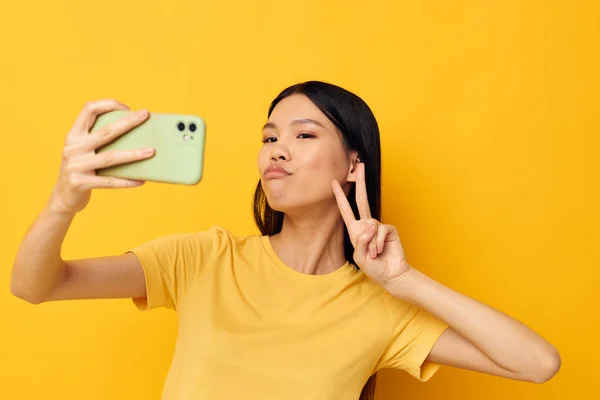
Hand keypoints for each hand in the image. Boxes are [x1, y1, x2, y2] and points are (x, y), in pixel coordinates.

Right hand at [49, 99, 154, 214]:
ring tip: (151, 151)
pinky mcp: (80, 183)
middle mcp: (72, 148)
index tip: (126, 107)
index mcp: (73, 135)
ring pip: (110, 157)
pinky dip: (126, 181)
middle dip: (128, 122)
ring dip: (133, 154)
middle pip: (105, 132)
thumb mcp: (83, 151)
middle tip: (145, 115)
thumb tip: (136, 134)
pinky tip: (141, 180)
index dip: (107, 104)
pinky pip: (109, 182)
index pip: (88, 110)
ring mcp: (75, 166)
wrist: (62, 197)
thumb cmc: (81, 170)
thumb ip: (98, 140)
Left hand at [332, 163, 410, 287]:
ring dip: (370, 243)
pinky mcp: (390, 229)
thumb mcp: (360, 256)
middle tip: (360, 165)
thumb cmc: (374, 268)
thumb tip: (369, 225)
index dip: (340, 196)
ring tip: (373, 254)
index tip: (334, 182)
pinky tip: (381, 250)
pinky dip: (379, 242)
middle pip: (362, 199)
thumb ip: (360, 240)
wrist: (391, 275)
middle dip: (360, 182)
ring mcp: (378, 226)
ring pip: (370, 224)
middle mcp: (366, 225)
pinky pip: (381, 230)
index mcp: (356, 230)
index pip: (346, 210)